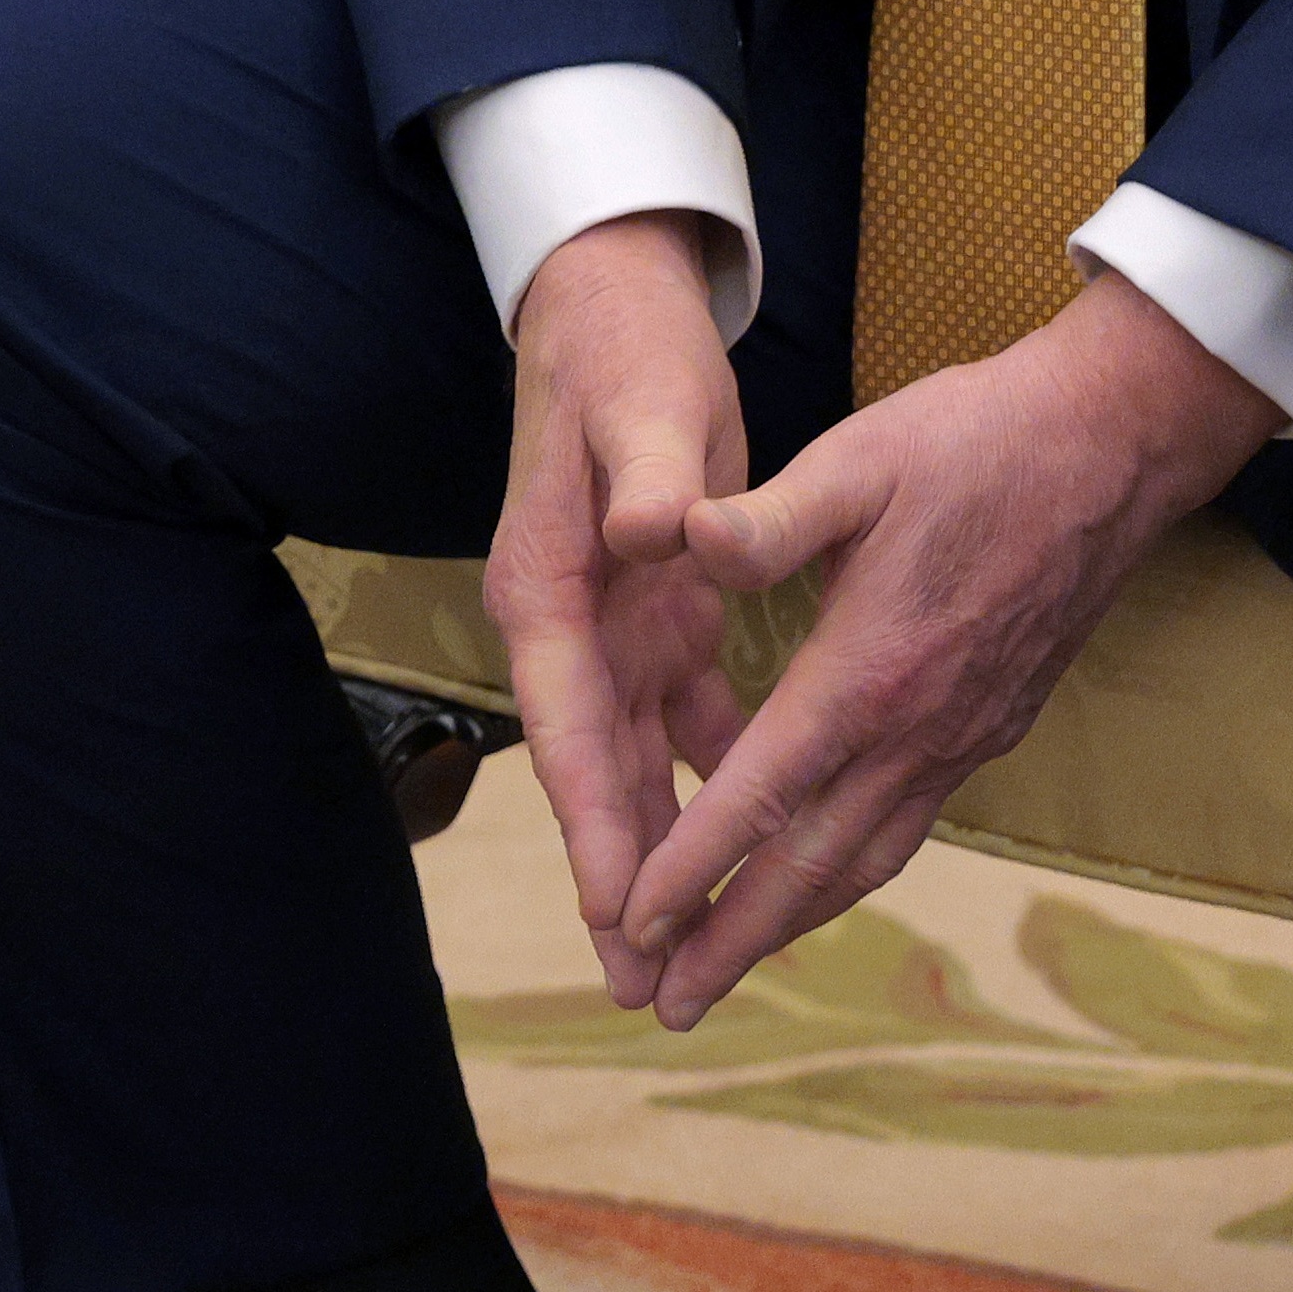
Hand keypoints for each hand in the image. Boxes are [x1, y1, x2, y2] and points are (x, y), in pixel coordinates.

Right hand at [483, 213, 760, 1012]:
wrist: (615, 306)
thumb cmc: (623, 353)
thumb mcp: (641, 404)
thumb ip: (649, 473)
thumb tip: (651, 531)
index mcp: (548, 586)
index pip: (568, 726)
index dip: (596, 822)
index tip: (624, 907)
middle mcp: (568, 623)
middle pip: (592, 773)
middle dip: (620, 879)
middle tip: (644, 985)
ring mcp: (610, 625)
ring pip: (634, 762)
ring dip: (660, 851)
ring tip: (683, 951)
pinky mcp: (656, 613)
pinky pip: (682, 720)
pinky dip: (708, 778)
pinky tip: (745, 833)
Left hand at [588, 270, 1276, 1026]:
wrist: (1112, 448)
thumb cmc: (976, 441)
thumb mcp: (857, 458)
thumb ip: (765, 518)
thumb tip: (673, 538)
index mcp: (870, 671)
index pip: (761, 793)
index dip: (692, 864)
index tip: (631, 920)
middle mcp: (919, 729)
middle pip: (812, 865)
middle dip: (735, 939)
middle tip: (670, 1005)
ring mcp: (962, 737)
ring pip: (866, 859)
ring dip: (792, 922)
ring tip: (726, 969)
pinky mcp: (989, 726)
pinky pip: (906, 826)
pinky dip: (847, 871)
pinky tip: (815, 878)